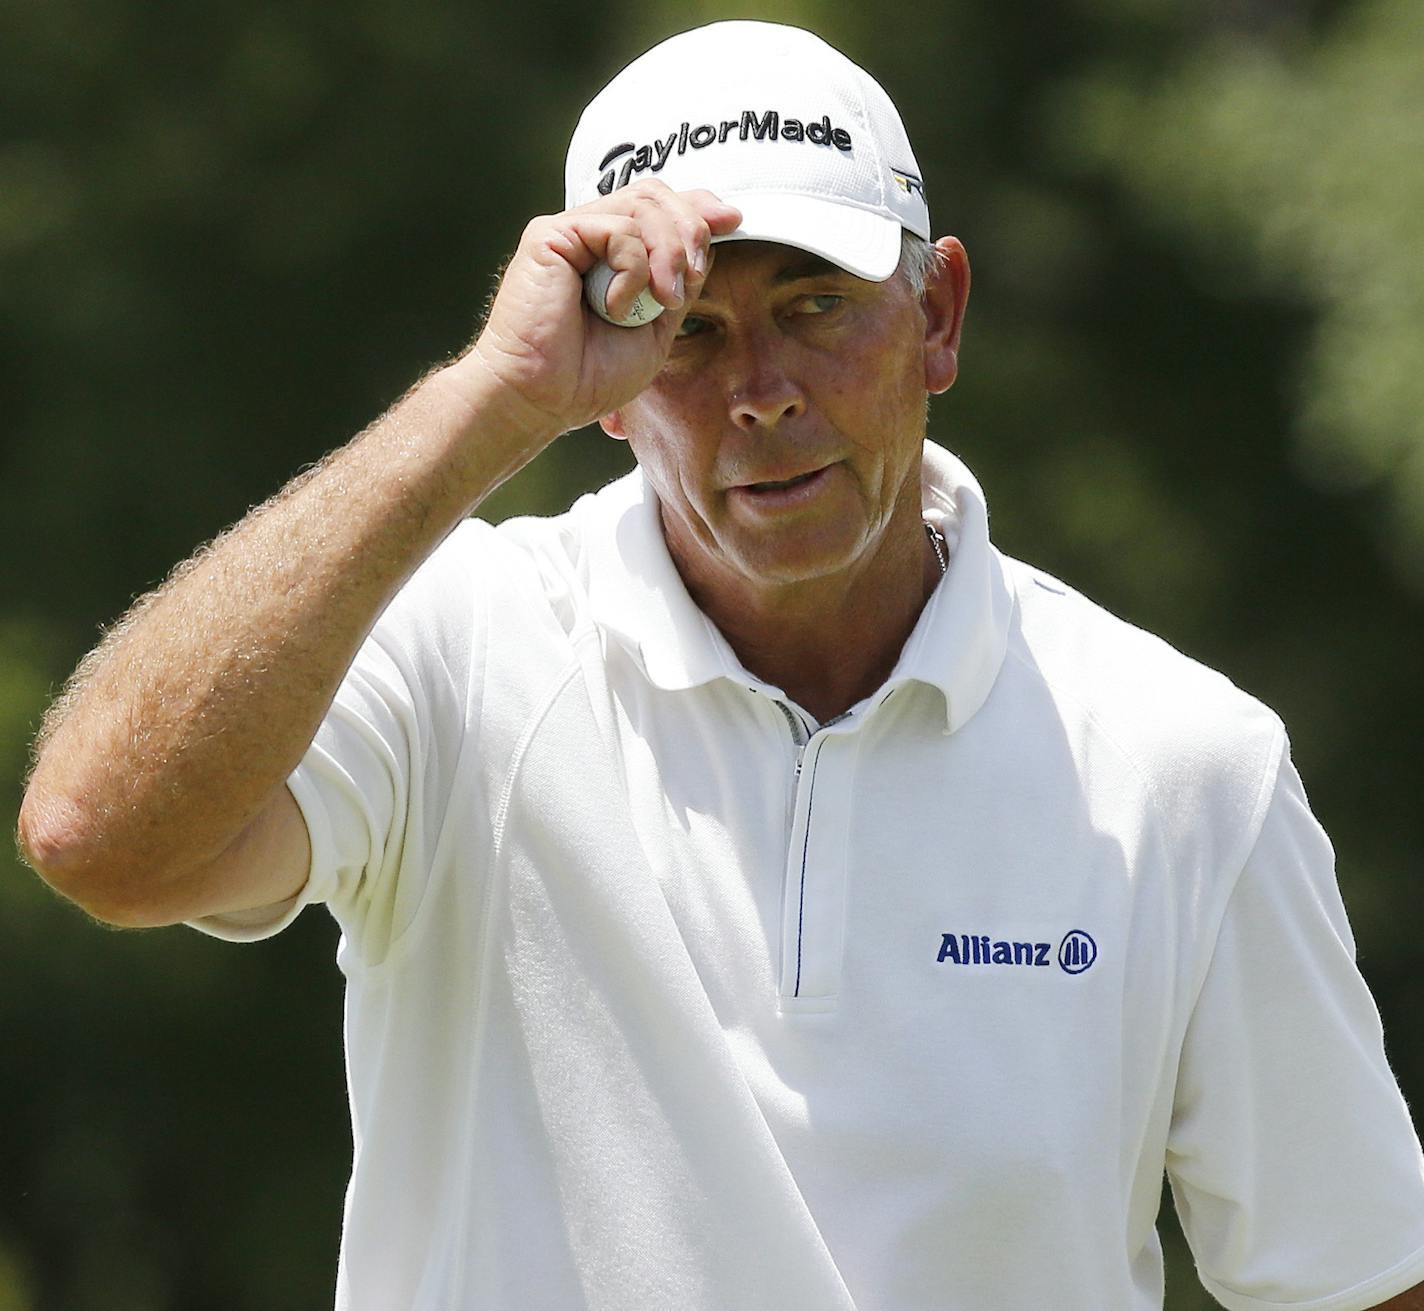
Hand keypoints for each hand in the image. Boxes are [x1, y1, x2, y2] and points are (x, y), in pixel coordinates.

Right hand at [462, 182, 741, 437]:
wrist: (543, 400)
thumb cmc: (589, 376)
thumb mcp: (657, 328)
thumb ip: (681, 282)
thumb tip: (713, 230)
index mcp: (612, 255)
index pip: (660, 207)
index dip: (698, 207)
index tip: (733, 221)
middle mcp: (590, 235)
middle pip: (656, 196)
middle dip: (690, 230)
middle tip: (693, 277)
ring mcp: (570, 232)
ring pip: (642, 205)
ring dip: (669, 252)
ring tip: (663, 300)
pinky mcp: (550, 235)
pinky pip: (617, 230)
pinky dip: (632, 270)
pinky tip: (616, 307)